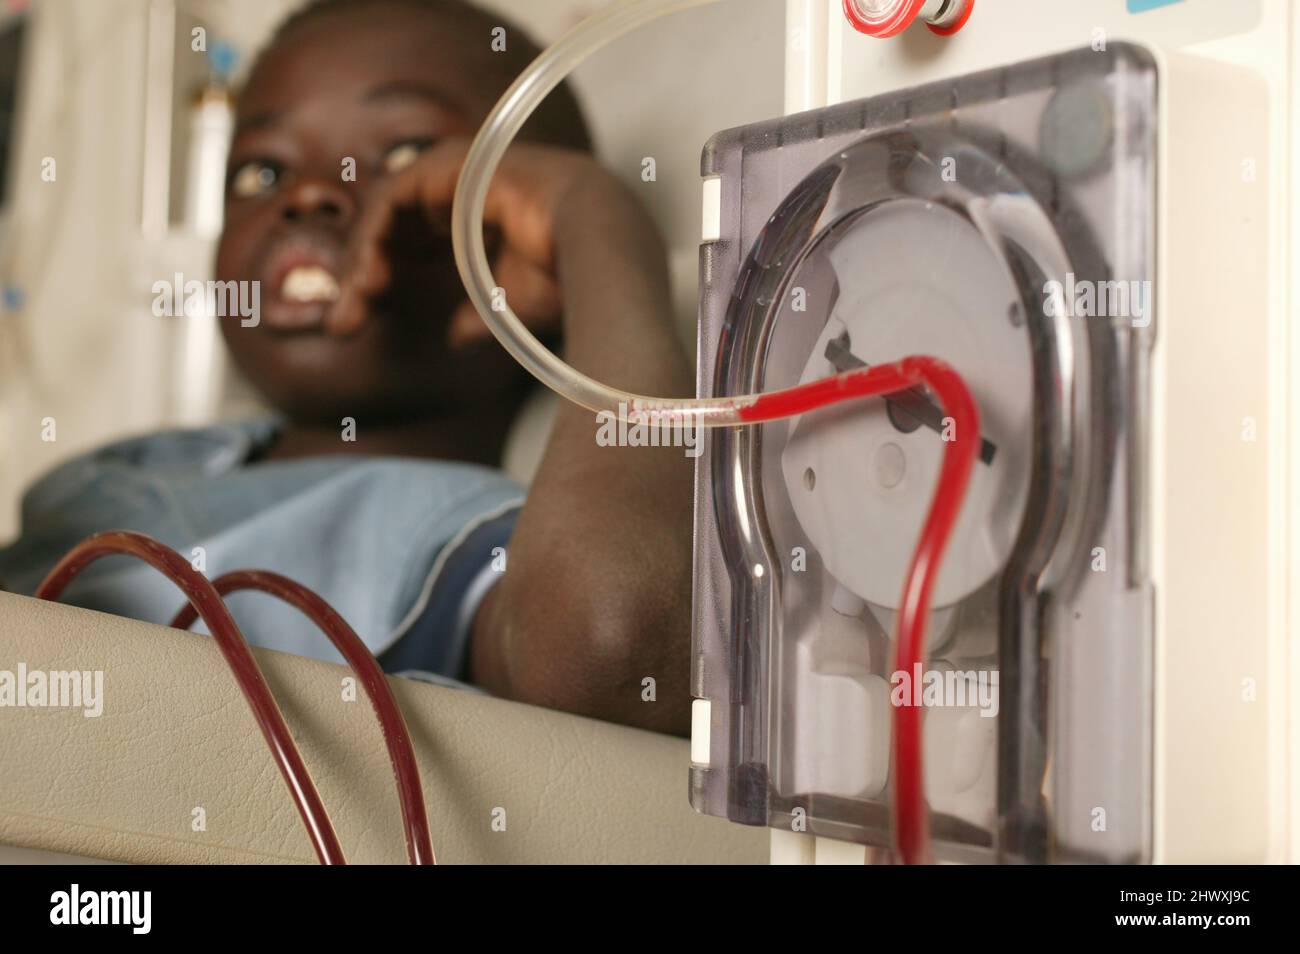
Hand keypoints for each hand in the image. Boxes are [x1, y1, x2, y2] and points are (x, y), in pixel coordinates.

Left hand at [325, 136, 612, 345]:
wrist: (596, 244)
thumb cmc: (568, 270)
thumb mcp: (510, 305)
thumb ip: (477, 315)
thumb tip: (455, 337)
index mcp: (476, 223)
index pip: (411, 246)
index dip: (381, 282)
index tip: (360, 322)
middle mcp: (461, 194)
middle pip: (391, 230)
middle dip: (362, 276)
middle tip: (344, 320)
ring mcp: (453, 176)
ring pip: (385, 214)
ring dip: (365, 258)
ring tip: (358, 299)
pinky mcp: (447, 167)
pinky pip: (391, 198)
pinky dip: (374, 236)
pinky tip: (371, 275)